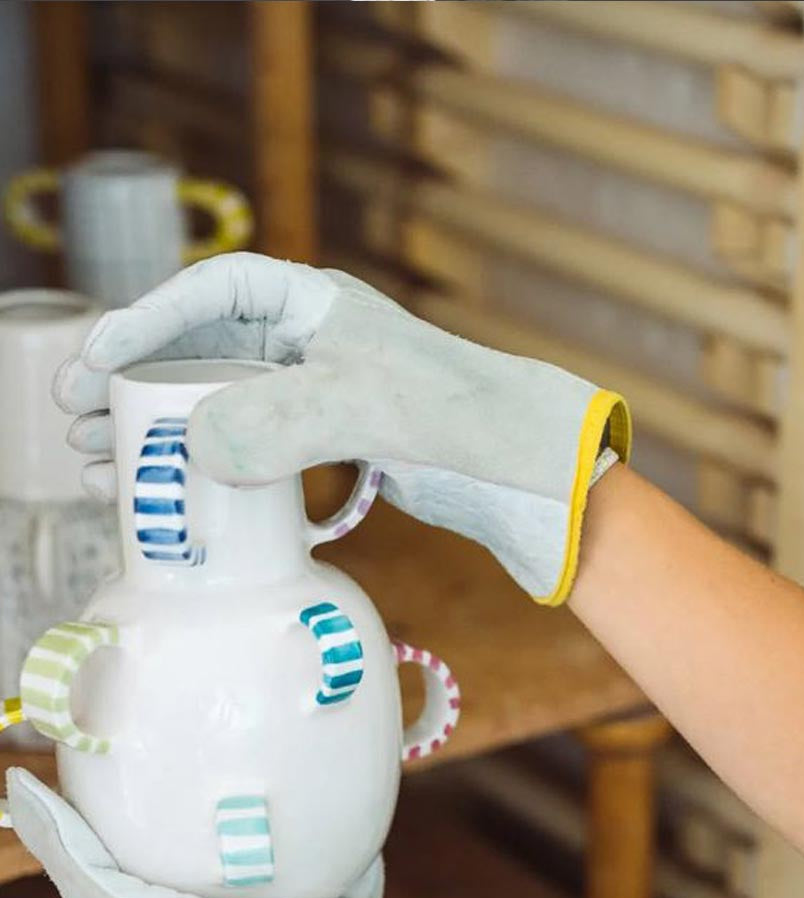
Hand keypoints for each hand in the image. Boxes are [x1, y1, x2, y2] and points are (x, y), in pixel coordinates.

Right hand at [55, 252, 629, 603]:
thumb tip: (194, 448)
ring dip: (158, 431)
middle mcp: (308, 343)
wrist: (522, 470)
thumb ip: (281, 421)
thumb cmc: (461, 416)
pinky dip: (206, 469)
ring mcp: (313, 397)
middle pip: (198, 351)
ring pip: (215, 404)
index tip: (95, 359)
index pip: (213, 294)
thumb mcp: (367, 407)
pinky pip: (247, 450)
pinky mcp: (323, 447)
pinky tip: (171, 492)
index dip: (147, 321)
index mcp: (317, 304)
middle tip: (75, 419)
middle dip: (134, 383)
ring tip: (99, 464)